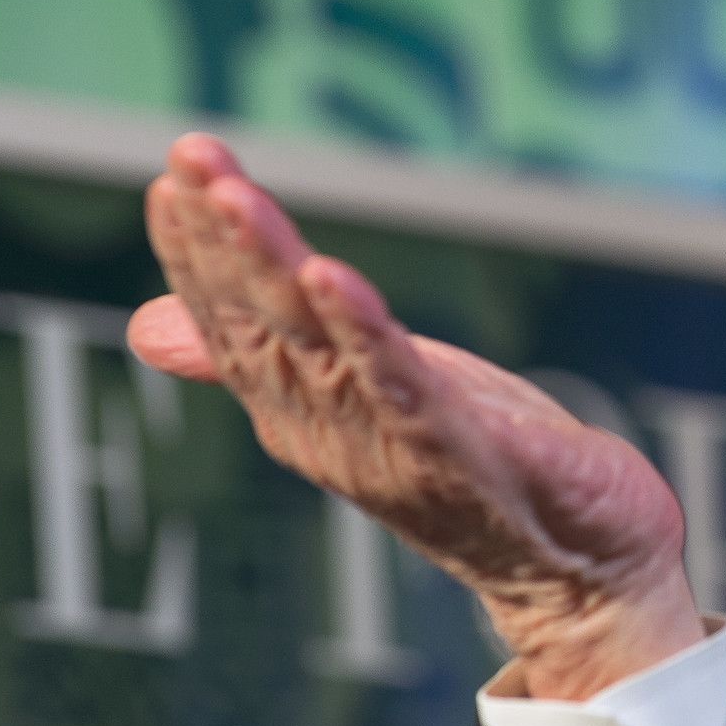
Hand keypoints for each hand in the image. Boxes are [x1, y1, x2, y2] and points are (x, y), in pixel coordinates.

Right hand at [127, 133, 706, 698]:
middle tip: (188, 159)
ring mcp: (390, 447)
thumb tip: (148, 323)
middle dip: (221, 240)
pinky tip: (330, 277)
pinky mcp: (462, 455)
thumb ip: (267, 354)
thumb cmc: (473, 471)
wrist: (578, 566)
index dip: (199, 249)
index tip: (173, 171)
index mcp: (302, 413)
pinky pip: (401, 388)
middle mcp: (329, 434)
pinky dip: (362, 333)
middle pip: (263, 325)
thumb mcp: (360, 393)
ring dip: (272, 267)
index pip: (234, 321)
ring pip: (316, 345)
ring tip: (234, 198)